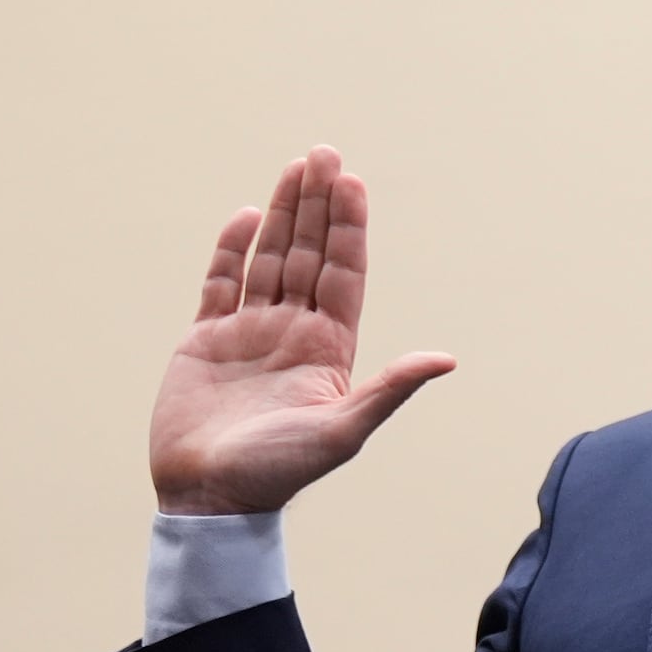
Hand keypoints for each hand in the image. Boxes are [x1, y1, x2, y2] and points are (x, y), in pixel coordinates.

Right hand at [148, 147, 454, 516]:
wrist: (211, 498)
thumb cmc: (280, 471)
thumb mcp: (345, 429)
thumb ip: (390, 388)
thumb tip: (446, 359)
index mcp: (329, 346)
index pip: (343, 272)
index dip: (348, 227)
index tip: (351, 182)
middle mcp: (293, 331)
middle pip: (309, 254)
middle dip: (317, 204)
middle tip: (324, 153)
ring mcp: (249, 332)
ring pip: (269, 259)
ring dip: (281, 215)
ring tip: (295, 168)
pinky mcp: (205, 341)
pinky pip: (221, 284)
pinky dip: (232, 250)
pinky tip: (247, 217)